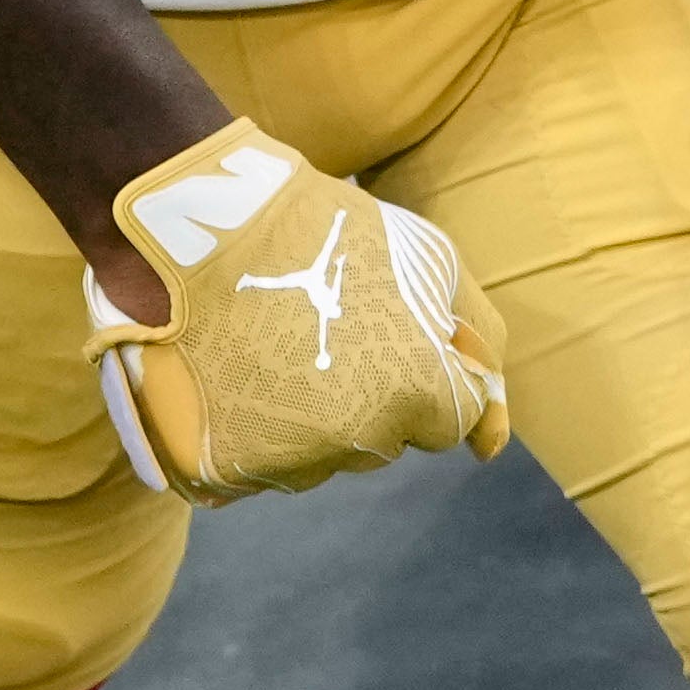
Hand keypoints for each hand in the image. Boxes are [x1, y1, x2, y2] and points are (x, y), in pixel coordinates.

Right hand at [77, 118, 507, 502]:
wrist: (198, 216)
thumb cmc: (327, 234)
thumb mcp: (433, 265)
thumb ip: (482, 350)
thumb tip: (490, 447)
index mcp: (416, 394)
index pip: (447, 420)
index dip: (419, 368)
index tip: (376, 326)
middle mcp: (356, 441)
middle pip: (381, 444)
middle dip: (364, 397)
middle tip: (316, 330)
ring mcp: (285, 460)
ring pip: (317, 463)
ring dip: (305, 421)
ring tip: (267, 347)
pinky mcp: (220, 471)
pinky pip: (256, 473)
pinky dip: (248, 436)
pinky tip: (233, 378)